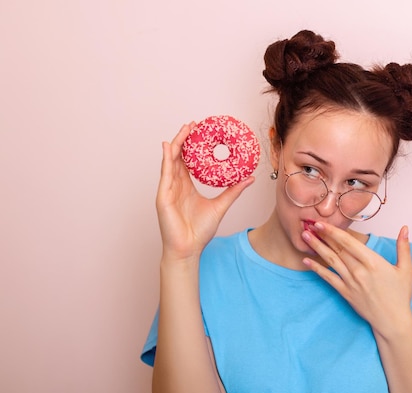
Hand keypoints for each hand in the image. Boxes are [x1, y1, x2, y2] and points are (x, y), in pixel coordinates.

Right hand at [156, 123, 253, 260]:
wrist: (188, 249)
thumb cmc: (200, 231)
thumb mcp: (221, 206)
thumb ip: (233, 191)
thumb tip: (249, 178)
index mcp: (186, 187)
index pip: (188, 161)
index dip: (192, 146)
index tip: (200, 131)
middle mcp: (175, 185)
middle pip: (178, 157)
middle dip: (184, 139)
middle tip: (193, 124)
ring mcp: (168, 190)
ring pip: (170, 161)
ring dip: (176, 144)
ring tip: (184, 130)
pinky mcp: (162, 196)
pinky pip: (165, 174)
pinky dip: (166, 159)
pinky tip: (168, 147)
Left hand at [301, 222, 411, 338]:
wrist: (392, 321)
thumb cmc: (400, 295)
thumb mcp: (406, 269)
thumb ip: (403, 247)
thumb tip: (405, 228)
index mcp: (372, 262)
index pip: (348, 242)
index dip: (333, 231)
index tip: (322, 223)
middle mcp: (358, 270)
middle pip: (337, 248)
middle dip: (322, 235)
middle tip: (309, 224)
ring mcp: (350, 282)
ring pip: (330, 260)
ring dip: (316, 247)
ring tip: (305, 236)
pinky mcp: (345, 293)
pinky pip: (328, 278)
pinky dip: (316, 269)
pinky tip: (306, 261)